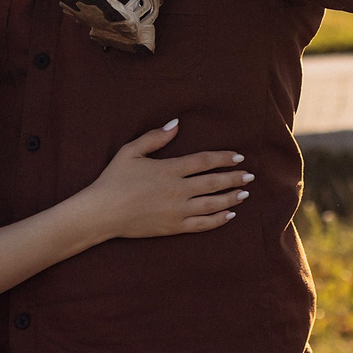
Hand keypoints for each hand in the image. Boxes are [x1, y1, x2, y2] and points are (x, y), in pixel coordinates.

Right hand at [83, 121, 250, 239]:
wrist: (102, 212)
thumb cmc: (114, 179)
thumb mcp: (131, 151)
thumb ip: (155, 137)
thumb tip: (176, 124)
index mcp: (169, 169)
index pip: (204, 161)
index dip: (223, 158)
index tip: (238, 157)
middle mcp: (177, 190)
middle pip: (213, 182)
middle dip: (234, 178)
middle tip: (250, 175)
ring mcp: (177, 211)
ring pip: (212, 204)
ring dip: (231, 198)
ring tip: (244, 193)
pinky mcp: (173, 228)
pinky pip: (201, 225)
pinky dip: (218, 220)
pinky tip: (229, 215)